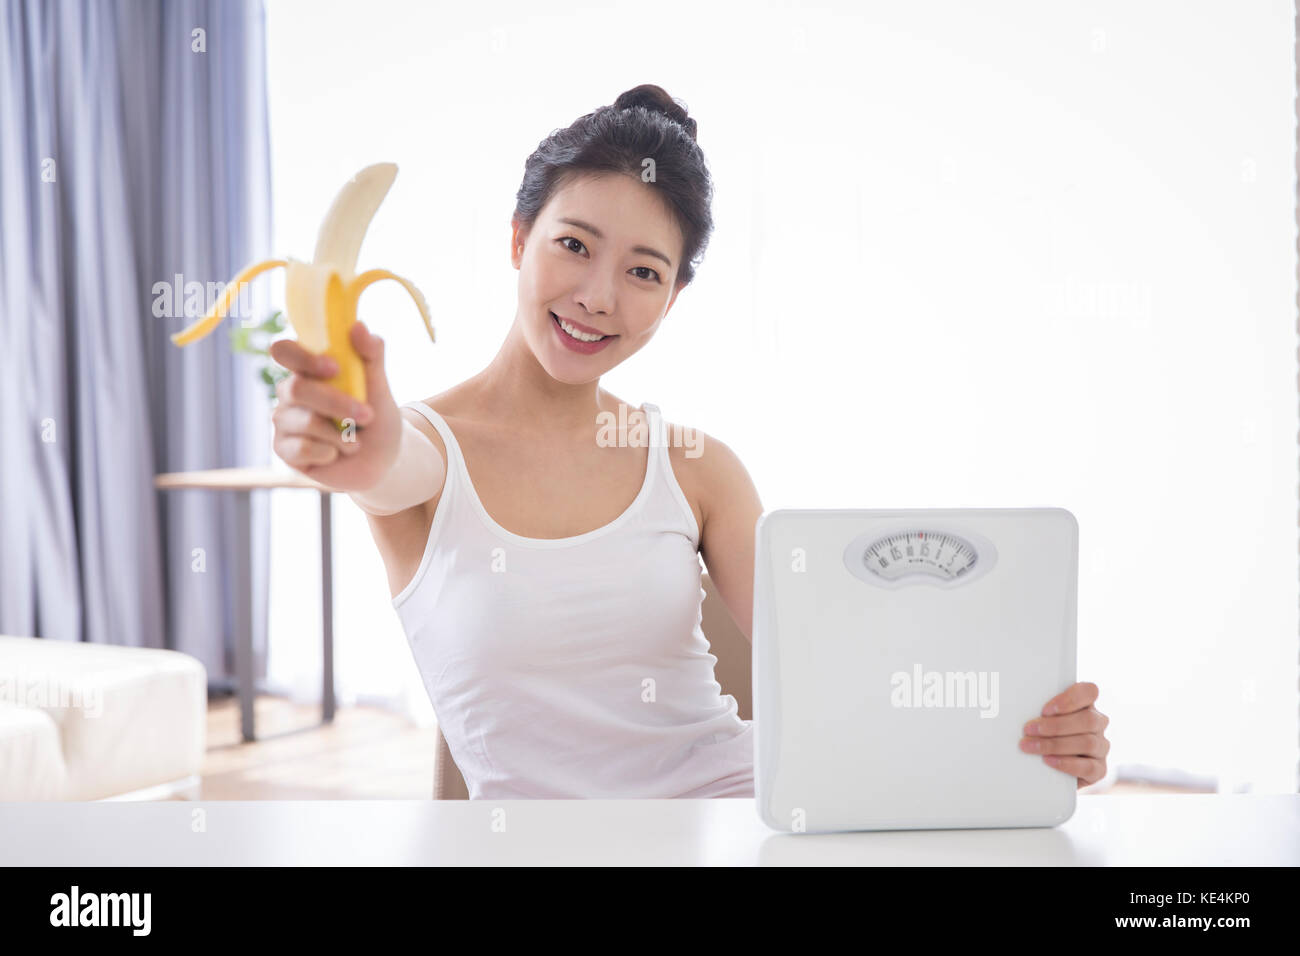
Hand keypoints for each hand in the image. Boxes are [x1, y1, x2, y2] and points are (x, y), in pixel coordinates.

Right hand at [269, 320, 401, 488]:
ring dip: (341, 434)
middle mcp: (291, 392)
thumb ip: (371, 356)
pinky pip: (301, 447)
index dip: (302, 357)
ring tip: (355, 441)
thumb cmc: (377, 419)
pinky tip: (336, 454)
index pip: (284, 351)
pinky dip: (329, 452)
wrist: (383, 461)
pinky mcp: (284, 448)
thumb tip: (358, 326)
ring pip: (305, 421)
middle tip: (367, 416)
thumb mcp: (380, 388)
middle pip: (297, 389)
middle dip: (337, 404)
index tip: (334, 368)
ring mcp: (285, 420)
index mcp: (309, 369)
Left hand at [1020, 681, 1109, 788]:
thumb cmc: (1041, 734)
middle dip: (1055, 725)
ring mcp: (1100, 746)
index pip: (1089, 691)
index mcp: (1085, 704)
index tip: (1045, 709)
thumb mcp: (1040, 717)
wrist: (1047, 768)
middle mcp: (1097, 723)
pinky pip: (1089, 767)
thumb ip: (1038, 708)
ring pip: (1088, 742)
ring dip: (1055, 745)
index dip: (1070, 699)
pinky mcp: (1099, 769)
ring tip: (1031, 746)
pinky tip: (1049, 761)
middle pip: (1088, 719)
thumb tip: (1015, 705)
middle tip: (1028, 730)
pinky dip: (1067, 764)